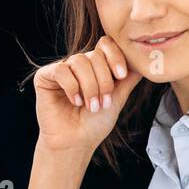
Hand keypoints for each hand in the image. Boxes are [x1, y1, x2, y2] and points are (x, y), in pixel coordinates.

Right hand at [33, 36, 141, 151]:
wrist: (75, 142)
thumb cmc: (94, 124)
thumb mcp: (118, 98)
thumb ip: (129, 78)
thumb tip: (142, 62)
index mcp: (95, 66)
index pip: (106, 45)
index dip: (115, 57)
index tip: (121, 76)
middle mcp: (78, 65)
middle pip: (94, 55)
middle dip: (103, 81)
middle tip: (102, 103)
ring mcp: (62, 70)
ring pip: (79, 61)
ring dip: (89, 86)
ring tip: (90, 105)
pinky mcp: (45, 77)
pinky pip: (61, 70)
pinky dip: (71, 87)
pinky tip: (75, 102)